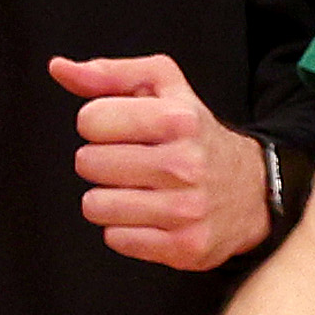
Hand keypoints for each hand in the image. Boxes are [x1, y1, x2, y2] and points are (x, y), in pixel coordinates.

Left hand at [49, 55, 270, 270]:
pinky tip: (150, 217)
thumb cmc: (196, 135)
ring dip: (109, 199)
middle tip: (132, 163)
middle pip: (88, 164)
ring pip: (96, 205)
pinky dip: (126, 230)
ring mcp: (187, 210)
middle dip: (102, 162)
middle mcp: (186, 164)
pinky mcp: (185, 246)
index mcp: (179, 120)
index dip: (99, 124)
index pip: (90, 120)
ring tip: (138, 192)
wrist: (256, 191)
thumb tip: (59, 68)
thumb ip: (109, 74)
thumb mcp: (165, 88)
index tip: (122, 131)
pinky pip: (116, 238)